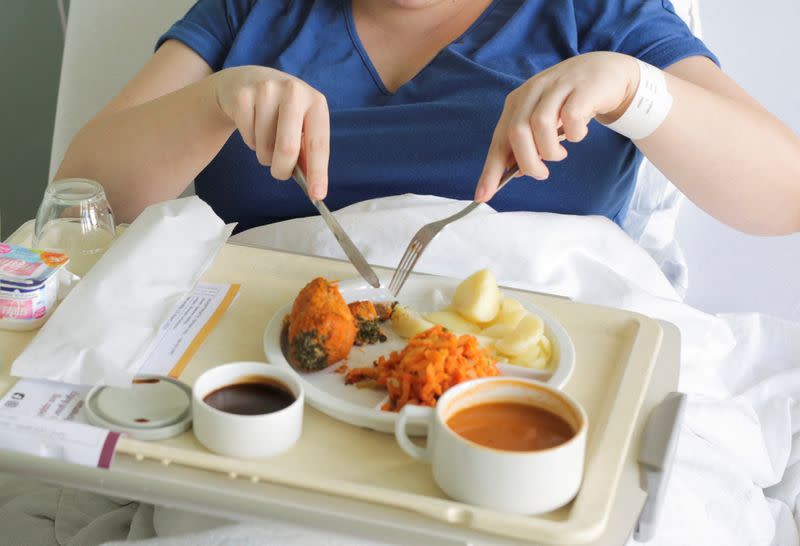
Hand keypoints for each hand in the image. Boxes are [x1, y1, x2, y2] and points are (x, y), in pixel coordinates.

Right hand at [213, 66, 329, 198]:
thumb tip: (311, 186)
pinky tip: (253, 126)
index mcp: (316, 102)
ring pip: (264, 146)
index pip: (318, 143)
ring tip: (266, 138)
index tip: (317, 195)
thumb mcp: (301, 125)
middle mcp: (293, 91)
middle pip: (287, 148)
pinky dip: (251, 142)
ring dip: (265, 154)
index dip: (318, 172)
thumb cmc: (283, 112)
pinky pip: (247, 138)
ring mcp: (266, 90)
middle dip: (282, 170)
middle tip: (280, 173)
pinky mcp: (242, 96)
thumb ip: (307, 152)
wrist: (249, 81)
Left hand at [475, 52, 639, 200]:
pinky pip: (571, 117)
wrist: (604, 71)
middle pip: (517, 132)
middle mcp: (532, 92)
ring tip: (560, 155)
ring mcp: (557, 87)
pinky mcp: (582, 89)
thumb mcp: (543, 120)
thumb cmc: (569, 103)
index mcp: (516, 103)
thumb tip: (516, 172)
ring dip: (551, 151)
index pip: (499, 141)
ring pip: (540, 124)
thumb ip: (528, 143)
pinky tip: (578, 134)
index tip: (482, 196)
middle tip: (542, 173)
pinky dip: (574, 135)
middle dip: (528, 162)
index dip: (490, 170)